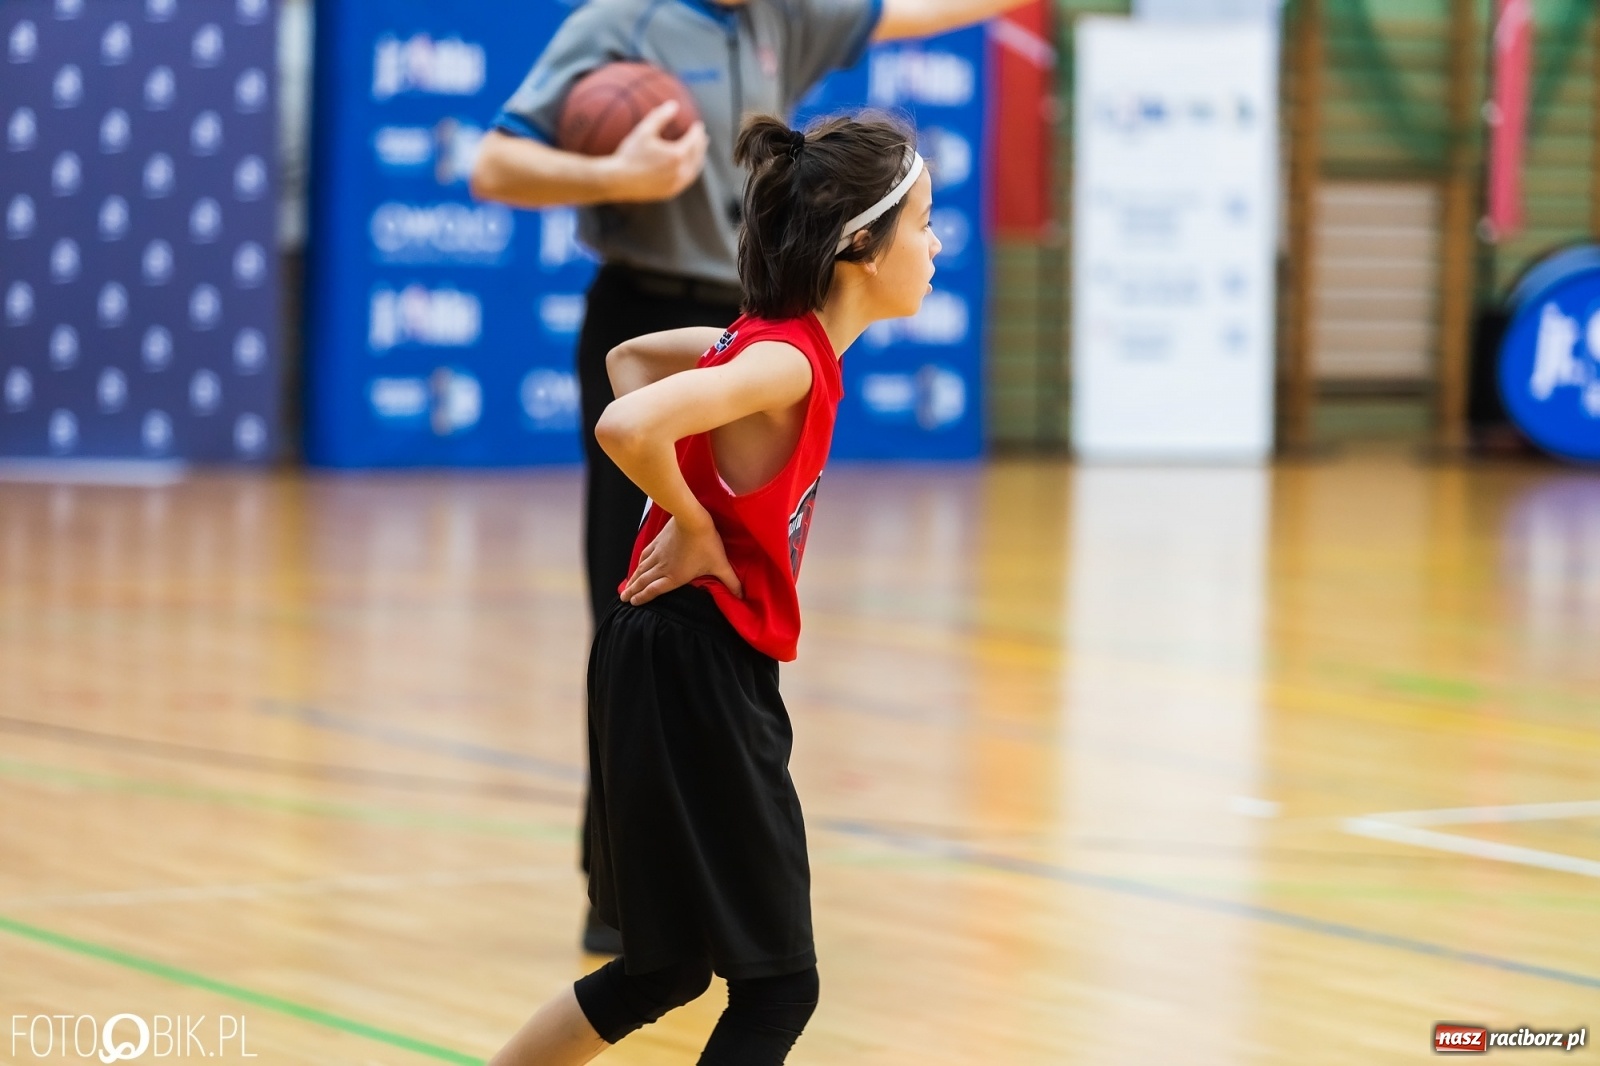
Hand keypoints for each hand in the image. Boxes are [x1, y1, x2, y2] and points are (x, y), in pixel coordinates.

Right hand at [604, 101, 708, 202]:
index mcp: (677, 155)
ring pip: (694, 170)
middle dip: (701, 145)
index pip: (693, 141)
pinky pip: (686, 181)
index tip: (698, 125)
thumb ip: (660, 116)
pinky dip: (691, 172)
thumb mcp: (644, 131)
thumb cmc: (630, 154)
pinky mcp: (670, 192)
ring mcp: (676, 184)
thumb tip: (674, 104)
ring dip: (698, 159)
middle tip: (702, 136)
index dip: (697, 131)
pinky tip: (688, 168)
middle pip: (697, 156)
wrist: (618, 181)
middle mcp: (680, 172)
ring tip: (699, 152)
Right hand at [621, 515, 743, 604]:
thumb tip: (741, 596)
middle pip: (643, 582)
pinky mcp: (657, 542)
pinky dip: (638, 563)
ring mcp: (657, 554)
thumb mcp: (720, 564)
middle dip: (633, 592)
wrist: (692, 519)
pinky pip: (644, 556)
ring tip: (625, 587)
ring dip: (632, 580)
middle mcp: (662, 568)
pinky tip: (636, 565)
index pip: (654, 591)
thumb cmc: (706, 543)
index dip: (643, 598)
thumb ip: (730, 581)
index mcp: (674, 576)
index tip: (633, 603)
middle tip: (623, 599)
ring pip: (641, 570)